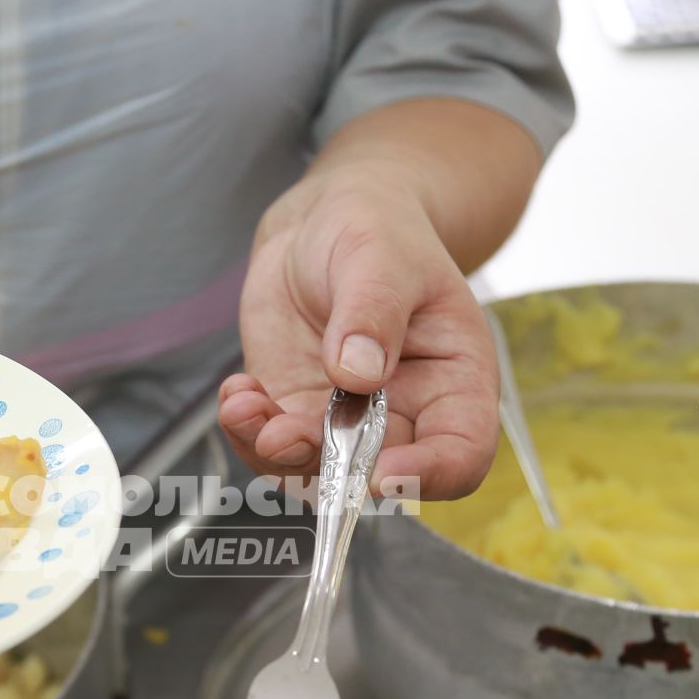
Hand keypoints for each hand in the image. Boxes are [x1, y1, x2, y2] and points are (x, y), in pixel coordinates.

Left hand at [219, 172, 498, 501]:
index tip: (384, 471)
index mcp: (455, 381)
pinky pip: (271, 443)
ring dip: (272, 452)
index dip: (429, 474)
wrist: (325, 224)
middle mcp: (405, 413)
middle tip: (282, 435)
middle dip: (326, 467)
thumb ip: (374, 311)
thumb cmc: (379, 233)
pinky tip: (237, 393)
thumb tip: (357, 372)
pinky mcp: (297, 410)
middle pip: (377, 473)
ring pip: (315, 469)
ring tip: (244, 406)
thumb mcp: (383, 258)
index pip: (461, 452)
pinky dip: (247, 430)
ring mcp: (346, 419)